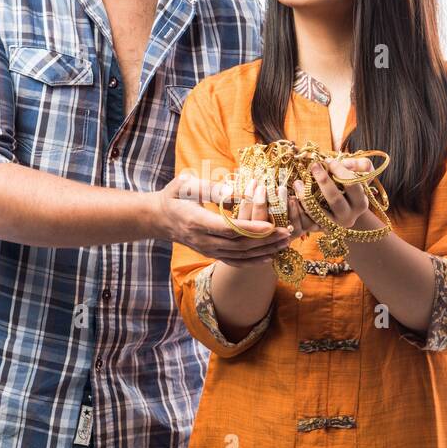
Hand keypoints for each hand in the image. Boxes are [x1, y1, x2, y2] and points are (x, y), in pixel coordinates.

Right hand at [155, 172, 294, 263]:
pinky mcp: (212, 254)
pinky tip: (270, 257)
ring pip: (240, 255)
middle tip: (287, 232)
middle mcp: (203, 241)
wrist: (160, 219)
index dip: (250, 228)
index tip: (270, 225)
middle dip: (265, 240)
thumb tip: (233, 190)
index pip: (227, 228)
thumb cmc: (175, 196)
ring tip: (285, 242)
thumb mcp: (186, 185)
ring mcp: (208, 250)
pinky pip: (235, 262)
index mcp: (196, 222)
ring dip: (264, 250)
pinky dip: (253, 261)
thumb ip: (209, 188)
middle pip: (239, 245)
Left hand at [294, 157, 384, 232]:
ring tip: (298, 182)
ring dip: (306, 197)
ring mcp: (332, 225)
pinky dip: (297, 210)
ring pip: (317, 213)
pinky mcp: (317, 229)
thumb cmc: (350, 186)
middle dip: (324, 181)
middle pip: (336, 200)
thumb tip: (346, 163)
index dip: (340, 171)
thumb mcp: (362, 174)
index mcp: (360, 203)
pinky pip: (305, 222)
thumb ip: (361, 165)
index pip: (352, 185)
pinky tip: (292, 196)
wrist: (343, 210)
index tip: (329, 160)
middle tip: (314, 166)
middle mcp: (348, 217)